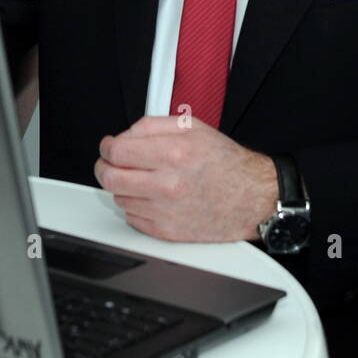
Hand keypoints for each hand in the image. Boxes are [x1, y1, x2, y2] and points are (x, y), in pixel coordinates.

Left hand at [94, 115, 278, 241]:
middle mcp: (168, 184)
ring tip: (143, 179)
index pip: (117, 151)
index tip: (109, 147)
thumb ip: (152, 125)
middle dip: (105, 168)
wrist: (252, 198)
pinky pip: (133, 218)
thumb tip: (124, 136)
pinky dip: (137, 206)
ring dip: (124, 187)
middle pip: (111, 178)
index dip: (107, 147)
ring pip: (120, 198)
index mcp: (173, 153)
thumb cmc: (226, 163)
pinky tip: (153, 197)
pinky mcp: (167, 232)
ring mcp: (166, 211)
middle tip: (110, 164)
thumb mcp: (193, 127)